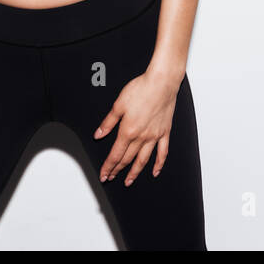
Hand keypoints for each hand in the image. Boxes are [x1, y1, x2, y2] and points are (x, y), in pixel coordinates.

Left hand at [93, 69, 180, 185]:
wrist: (162, 83)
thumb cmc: (141, 89)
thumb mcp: (118, 105)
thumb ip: (108, 122)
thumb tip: (98, 135)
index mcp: (128, 131)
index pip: (115, 154)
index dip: (108, 166)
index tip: (104, 175)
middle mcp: (142, 137)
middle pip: (127, 159)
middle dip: (118, 170)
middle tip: (111, 177)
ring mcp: (154, 136)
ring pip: (143, 159)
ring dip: (135, 172)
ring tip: (129, 181)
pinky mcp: (165, 132)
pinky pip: (162, 152)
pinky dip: (159, 164)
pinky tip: (155, 172)